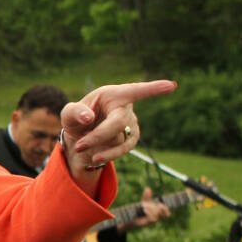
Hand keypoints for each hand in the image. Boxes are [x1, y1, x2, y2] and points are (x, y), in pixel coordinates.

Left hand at [60, 80, 175, 173]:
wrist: (82, 135)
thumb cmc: (78, 118)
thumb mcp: (69, 113)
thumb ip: (74, 112)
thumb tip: (88, 117)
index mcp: (113, 95)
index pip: (134, 90)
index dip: (153, 88)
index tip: (171, 85)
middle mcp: (125, 108)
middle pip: (119, 123)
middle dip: (99, 136)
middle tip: (79, 146)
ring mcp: (131, 123)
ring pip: (122, 139)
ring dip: (103, 148)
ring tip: (83, 151)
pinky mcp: (131, 138)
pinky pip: (124, 148)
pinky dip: (109, 154)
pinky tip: (95, 156)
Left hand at [128, 186, 170, 229]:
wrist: (132, 217)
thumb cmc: (139, 210)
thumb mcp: (143, 202)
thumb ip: (146, 196)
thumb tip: (148, 188)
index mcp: (158, 213)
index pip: (167, 214)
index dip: (166, 210)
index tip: (160, 204)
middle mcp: (157, 218)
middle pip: (161, 213)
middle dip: (154, 207)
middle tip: (146, 204)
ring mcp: (153, 221)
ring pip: (157, 216)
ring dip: (151, 209)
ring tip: (144, 206)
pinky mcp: (148, 223)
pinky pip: (152, 219)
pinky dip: (149, 213)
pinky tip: (144, 209)